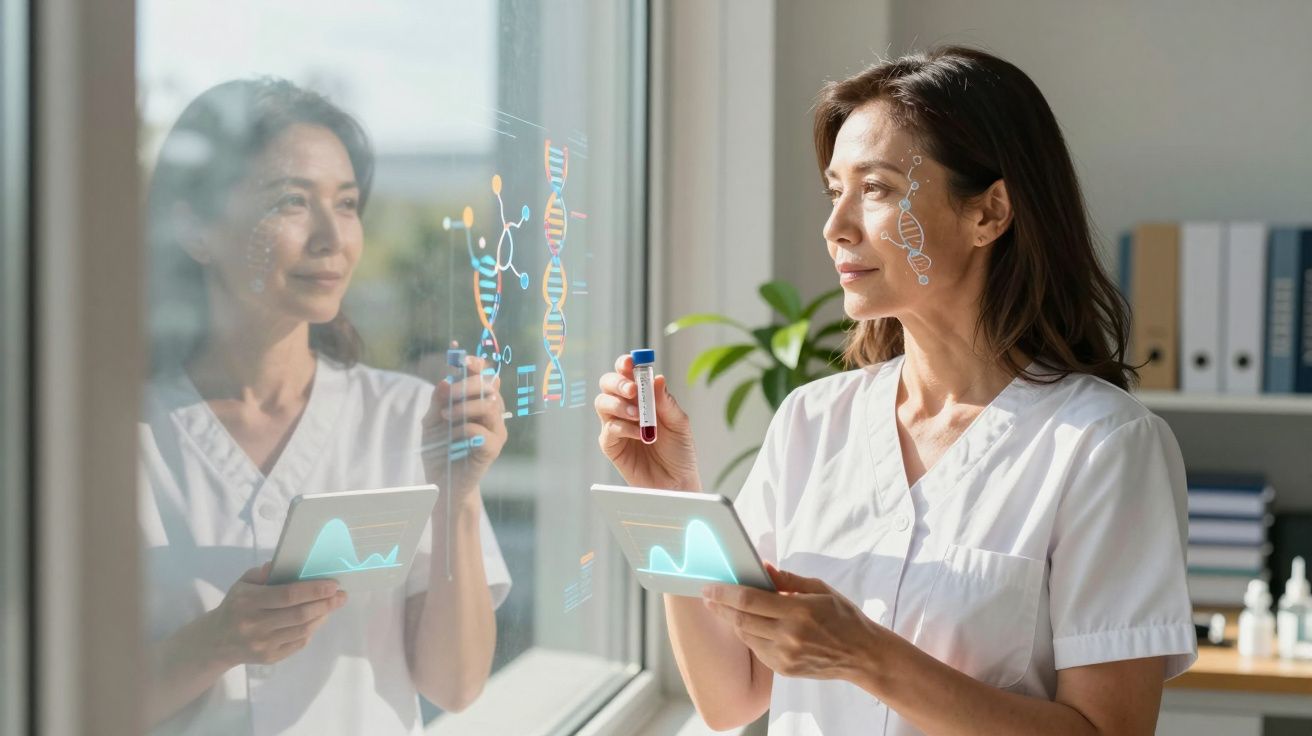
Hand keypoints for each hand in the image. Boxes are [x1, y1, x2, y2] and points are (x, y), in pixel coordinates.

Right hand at [203, 563, 347, 667]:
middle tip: (341, 595)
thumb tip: (282, 566)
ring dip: (322, 616)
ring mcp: (263, 644)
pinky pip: (298, 643)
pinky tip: (318, 618)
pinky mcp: (270, 658)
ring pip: (302, 630)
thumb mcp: (242, 584)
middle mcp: (255, 625)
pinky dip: (312, 629)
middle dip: (325, 604)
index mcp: (248, 602)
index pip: (287, 595)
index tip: (333, 584)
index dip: (313, 590)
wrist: (217, 642)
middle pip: (299, 614)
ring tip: (333, 604)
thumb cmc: (236, 606)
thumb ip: (262, 573)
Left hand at [421, 352, 507, 494]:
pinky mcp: (493, 448)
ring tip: (446, 416)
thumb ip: (438, 401)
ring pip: (489, 406)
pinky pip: (482, 431)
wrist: (441, 481)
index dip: (476, 364)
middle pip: (490, 386)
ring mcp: (495, 430)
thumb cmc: (438, 449)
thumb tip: (445, 381)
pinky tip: (452, 437)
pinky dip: (464, 430)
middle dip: (468, 384)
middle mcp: (491, 413)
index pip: (484, 375)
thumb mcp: (431, 421)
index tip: (462, 358)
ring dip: (464, 407)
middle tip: (449, 392)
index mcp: (478, 401)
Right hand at [595, 353, 701, 490]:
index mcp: (643, 396)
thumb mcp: (679, 423)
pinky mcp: (611, 444)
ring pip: (602, 402)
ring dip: (619, 405)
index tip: (631, 362)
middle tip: (633, 390)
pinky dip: (623, 427)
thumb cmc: (679, 451)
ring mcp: (616, 425)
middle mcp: (626, 407)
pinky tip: (640, 434)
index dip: (625, 364)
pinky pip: (609, 429)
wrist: (677, 482)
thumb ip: (666, 402)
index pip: (627, 372)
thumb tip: (657, 378)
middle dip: (618, 382)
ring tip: (639, 417)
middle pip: (608, 383)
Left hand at [701, 564, 892, 680]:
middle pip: (741, 619)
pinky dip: (749, 636)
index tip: (709, 587)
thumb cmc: (844, 617)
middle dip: (720, 607)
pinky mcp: (785, 669)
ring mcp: (785, 655)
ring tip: (723, 609)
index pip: (749, 600)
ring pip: (745, 636)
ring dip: (732, 621)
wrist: (862, 655)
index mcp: (798, 611)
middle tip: (707, 597)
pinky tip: (747, 625)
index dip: (725, 593)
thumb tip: (762, 567)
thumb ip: (788, 580)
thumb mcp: (820, 589)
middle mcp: (789, 635)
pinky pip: (757, 650)